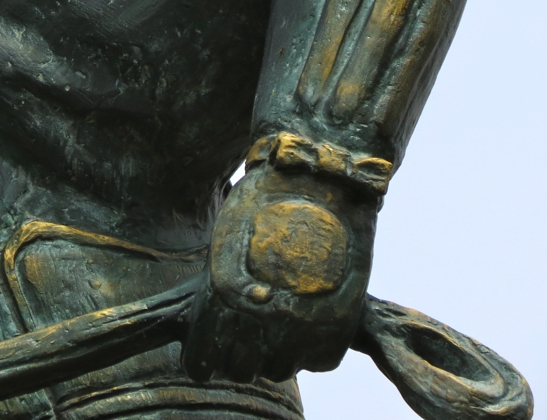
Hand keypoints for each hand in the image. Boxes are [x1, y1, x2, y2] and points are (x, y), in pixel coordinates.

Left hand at [183, 164, 378, 382]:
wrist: (321, 178)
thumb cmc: (264, 201)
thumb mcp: (224, 237)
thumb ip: (222, 287)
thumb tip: (230, 328)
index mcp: (232, 302)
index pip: (205, 359)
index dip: (200, 360)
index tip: (202, 356)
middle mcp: (274, 322)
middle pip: (242, 369)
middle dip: (233, 354)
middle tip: (235, 330)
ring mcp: (313, 326)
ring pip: (280, 368)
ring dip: (270, 353)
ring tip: (268, 321)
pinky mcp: (346, 323)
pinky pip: (319, 362)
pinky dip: (307, 350)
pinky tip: (299, 322)